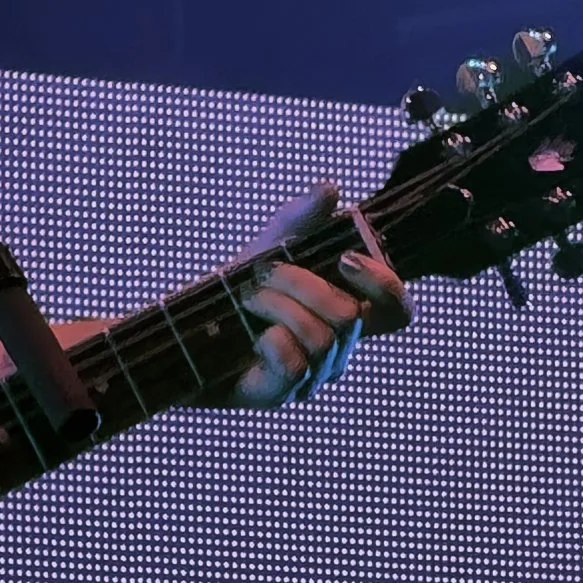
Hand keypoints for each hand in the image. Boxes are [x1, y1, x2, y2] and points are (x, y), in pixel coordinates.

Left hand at [216, 182, 410, 409]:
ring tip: (247, 299)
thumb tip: (329, 188)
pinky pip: (294, 362)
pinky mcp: (282, 393)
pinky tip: (251, 334)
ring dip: (276, 306)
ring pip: (322, 336)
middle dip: (301, 283)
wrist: (184, 328)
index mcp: (348, 313)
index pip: (398, 311)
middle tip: (263, 274)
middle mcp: (339, 348)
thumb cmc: (237, 289)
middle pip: (350, 315)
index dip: (385, 284)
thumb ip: (301, 219)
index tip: (344, 258)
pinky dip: (270, 339)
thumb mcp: (270, 246)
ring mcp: (314, 375)